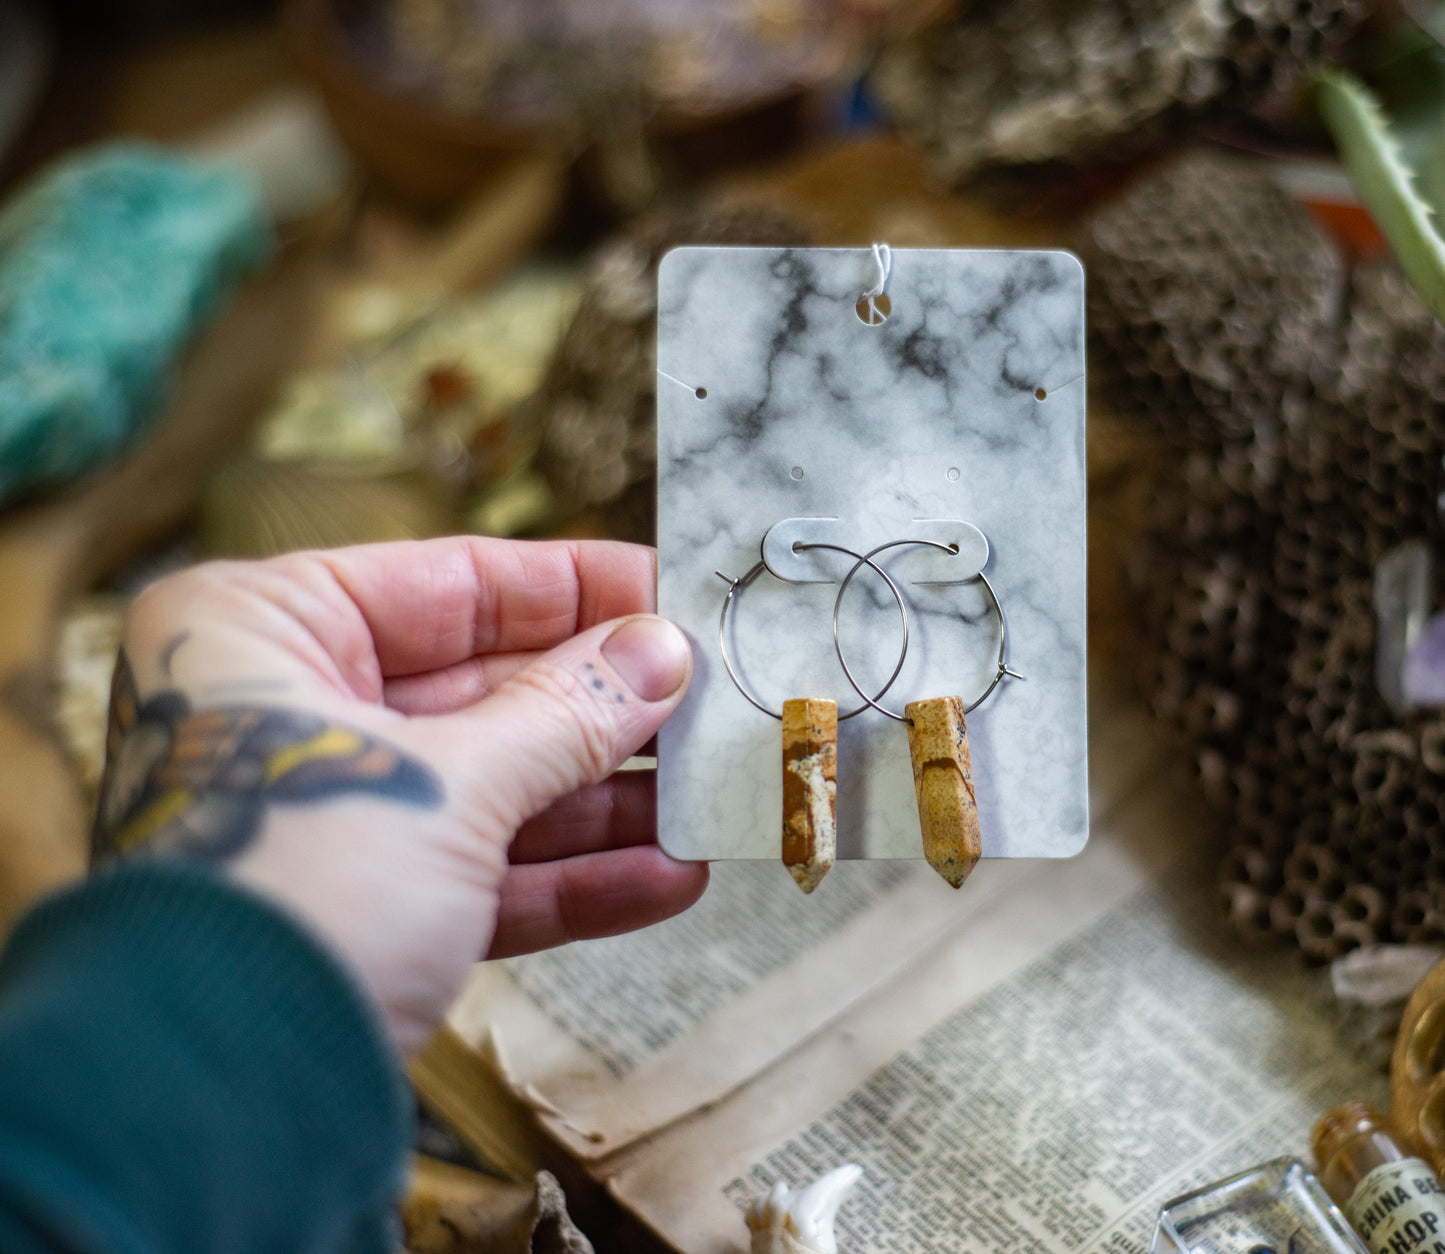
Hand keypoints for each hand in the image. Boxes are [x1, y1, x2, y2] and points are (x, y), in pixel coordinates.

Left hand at [93, 537, 705, 1054]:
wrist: (213, 1105)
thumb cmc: (285, 897)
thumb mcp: (443, 783)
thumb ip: (562, 714)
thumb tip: (661, 652)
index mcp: (265, 633)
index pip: (449, 581)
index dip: (572, 588)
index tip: (668, 591)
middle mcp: (289, 714)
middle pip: (484, 688)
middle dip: (603, 708)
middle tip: (708, 697)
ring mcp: (331, 817)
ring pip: (496, 786)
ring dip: (606, 801)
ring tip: (707, 793)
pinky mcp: (367, 910)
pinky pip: (486, 872)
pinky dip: (573, 877)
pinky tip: (668, 875)